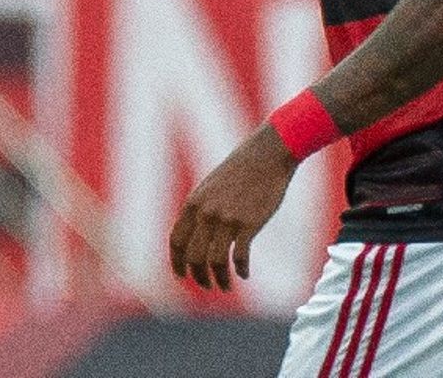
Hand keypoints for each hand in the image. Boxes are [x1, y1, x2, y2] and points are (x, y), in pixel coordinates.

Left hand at [169, 125, 296, 290]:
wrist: (266, 155)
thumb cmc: (240, 171)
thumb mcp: (211, 187)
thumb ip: (200, 209)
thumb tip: (195, 235)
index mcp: (193, 203)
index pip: (176, 241)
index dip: (177, 263)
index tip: (182, 277)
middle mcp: (206, 213)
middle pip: (194, 256)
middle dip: (199, 277)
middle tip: (208, 286)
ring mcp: (227, 219)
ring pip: (215, 262)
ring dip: (220, 280)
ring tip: (226, 286)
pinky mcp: (249, 224)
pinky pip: (240, 257)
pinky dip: (240, 270)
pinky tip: (244, 274)